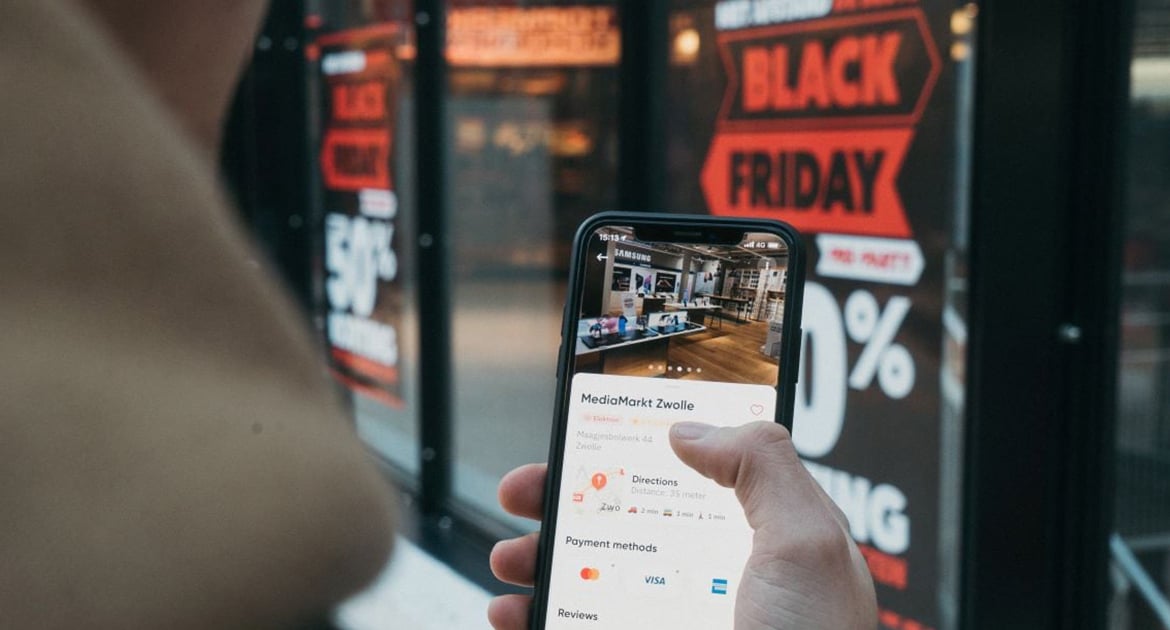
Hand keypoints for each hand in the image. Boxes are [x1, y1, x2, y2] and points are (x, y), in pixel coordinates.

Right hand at [487, 422, 876, 628]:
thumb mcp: (805, 542)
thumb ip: (761, 464)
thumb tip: (691, 428)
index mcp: (755, 538)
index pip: (694, 474)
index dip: (642, 448)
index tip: (593, 427)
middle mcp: (711, 576)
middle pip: (626, 520)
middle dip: (568, 499)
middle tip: (527, 488)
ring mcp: (673, 620)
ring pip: (591, 578)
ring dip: (538, 559)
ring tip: (509, 557)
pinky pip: (577, 626)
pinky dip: (534, 618)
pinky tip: (513, 612)